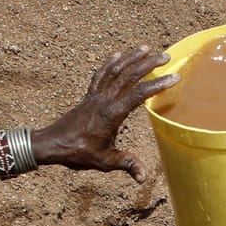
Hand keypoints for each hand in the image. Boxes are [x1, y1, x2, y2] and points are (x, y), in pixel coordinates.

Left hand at [34, 48, 178, 180]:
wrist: (52, 144)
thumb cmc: (77, 153)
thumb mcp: (104, 161)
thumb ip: (125, 164)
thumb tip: (142, 177)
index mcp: (111, 114)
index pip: (138, 95)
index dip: (157, 85)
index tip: (174, 77)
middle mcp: (104, 100)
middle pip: (128, 75)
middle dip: (148, 64)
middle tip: (166, 56)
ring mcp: (95, 96)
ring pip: (115, 70)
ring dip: (131, 58)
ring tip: (146, 48)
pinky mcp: (89, 96)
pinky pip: (100, 75)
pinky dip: (110, 63)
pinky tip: (118, 56)